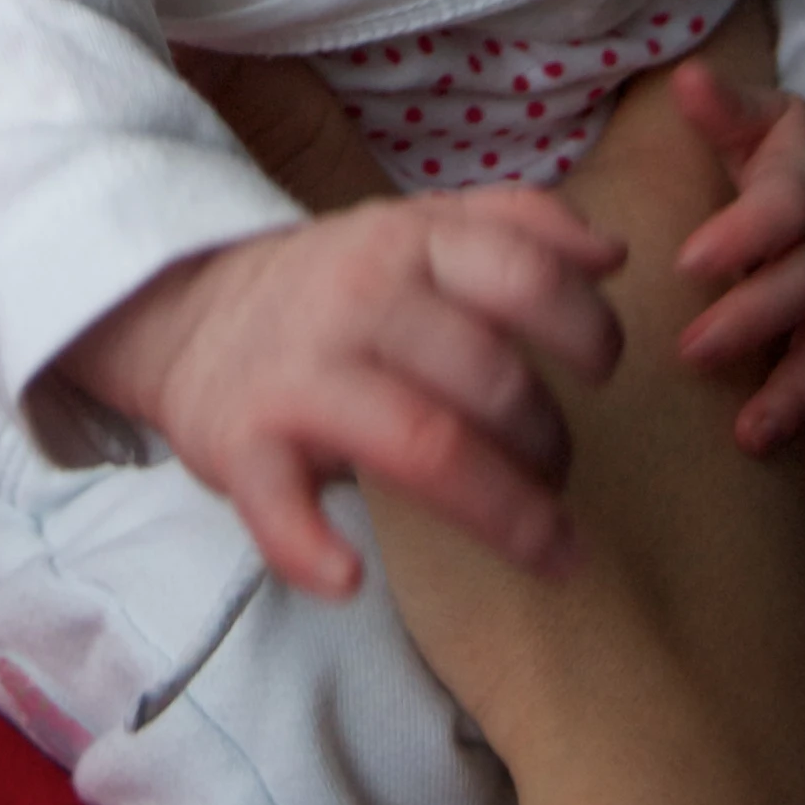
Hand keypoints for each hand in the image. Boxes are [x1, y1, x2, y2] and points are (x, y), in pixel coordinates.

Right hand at [62, 189, 625, 598]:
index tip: (604, 372)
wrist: (191, 312)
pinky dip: (311, 548)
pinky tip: (350, 579)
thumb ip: (519, 225)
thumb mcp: (421, 228)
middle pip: (488, 378)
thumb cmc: (338, 285)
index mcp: (409, 242)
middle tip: (560, 471)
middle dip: (549, 441)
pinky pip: (279, 505)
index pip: (522, 274)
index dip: (585, 327)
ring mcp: (301, 374)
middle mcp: (359, 299)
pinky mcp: (245, 446)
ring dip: (505, 512)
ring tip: (554, 550)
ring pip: (422, 444)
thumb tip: (613, 255)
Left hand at [669, 67, 804, 496]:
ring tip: (750, 435)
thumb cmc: (799, 151)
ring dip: (801, 396)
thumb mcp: (766, 116)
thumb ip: (723, 106)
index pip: (781, 212)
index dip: (741, 235)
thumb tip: (687, 77)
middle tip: (693, 352)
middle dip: (755, 324)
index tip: (690, 259)